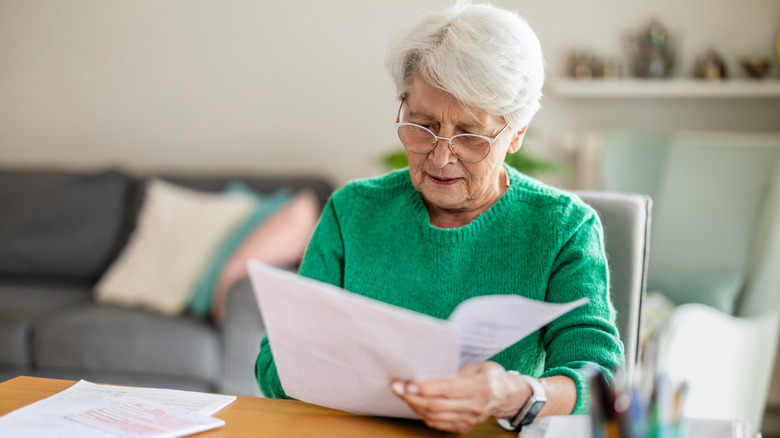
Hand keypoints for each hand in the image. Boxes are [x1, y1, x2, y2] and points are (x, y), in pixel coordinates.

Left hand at [391, 361, 525, 433]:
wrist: (507, 396)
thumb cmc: (491, 376)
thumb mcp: (478, 366)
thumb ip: (456, 369)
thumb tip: (429, 368)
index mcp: (479, 387)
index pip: (448, 389)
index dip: (427, 388)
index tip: (409, 383)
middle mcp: (474, 406)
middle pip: (437, 405)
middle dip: (413, 396)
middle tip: (397, 387)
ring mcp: (469, 420)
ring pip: (435, 416)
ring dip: (415, 405)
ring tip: (403, 394)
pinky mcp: (464, 427)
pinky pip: (438, 424)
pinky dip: (424, 414)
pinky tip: (416, 404)